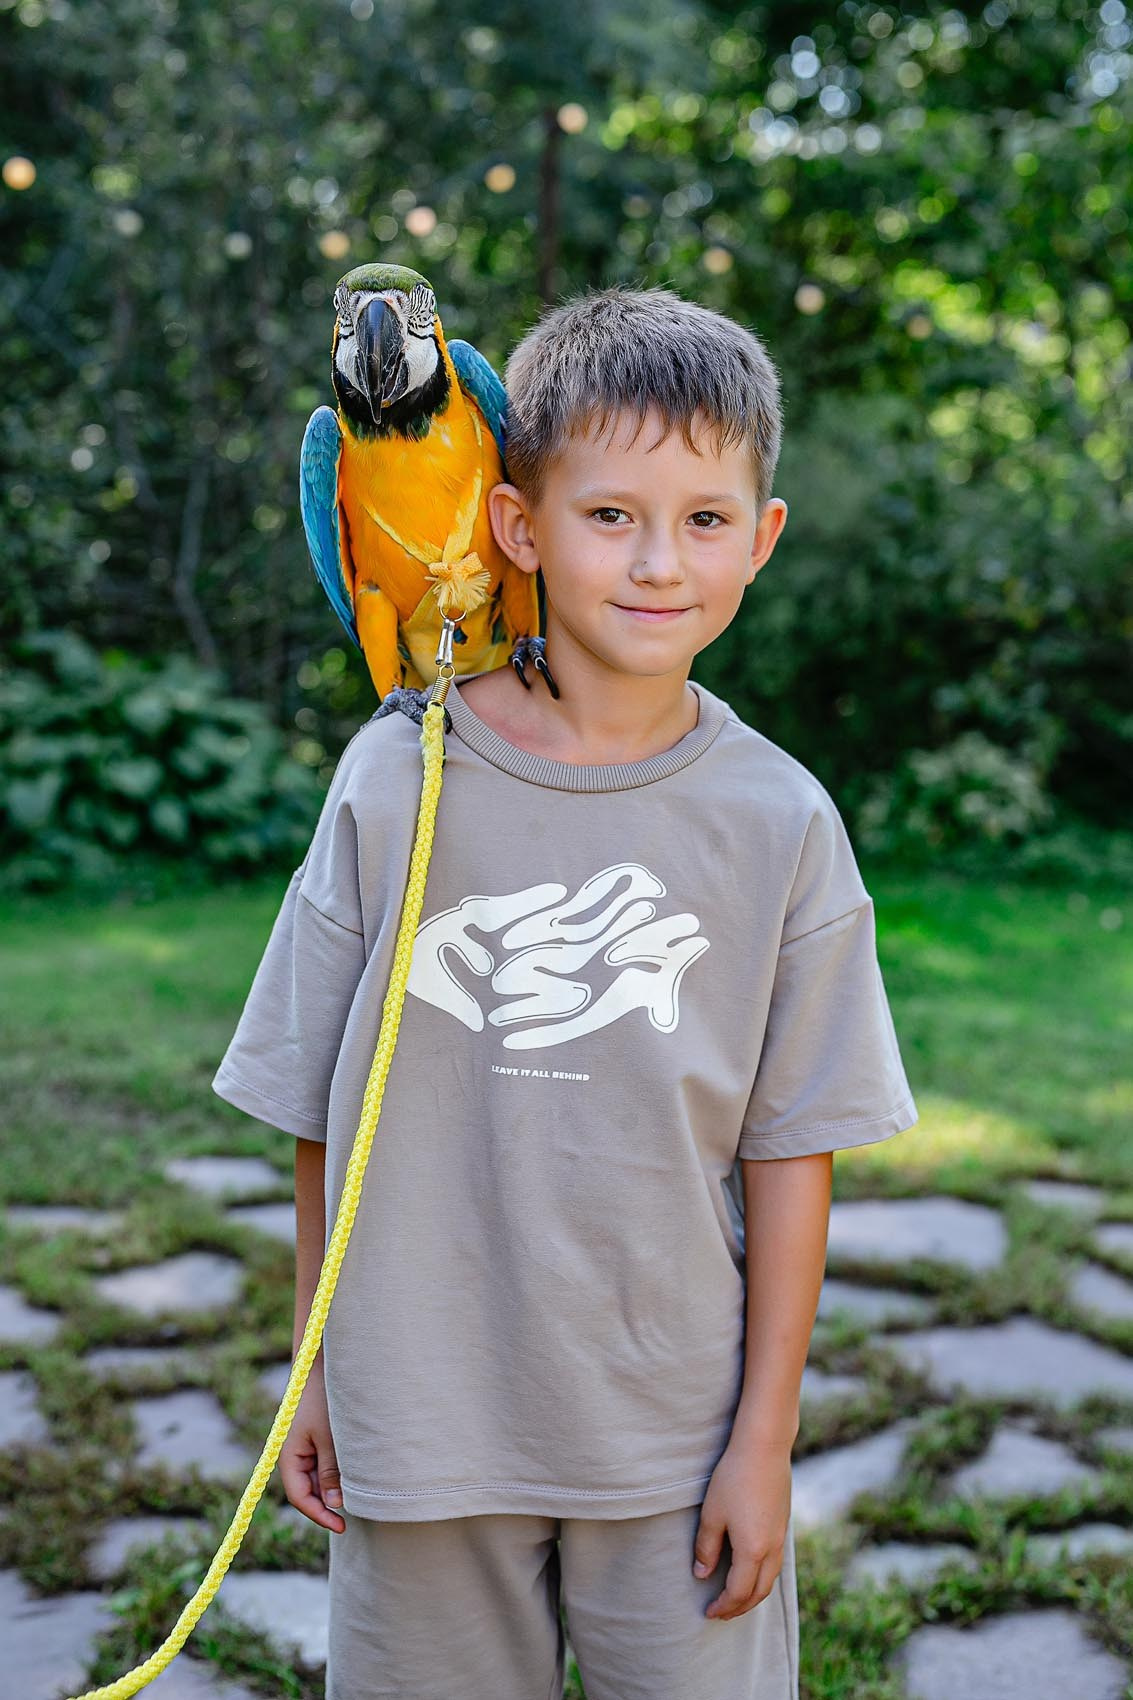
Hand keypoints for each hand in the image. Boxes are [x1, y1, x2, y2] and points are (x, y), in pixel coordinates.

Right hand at [278, 1359, 345, 1533]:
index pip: (300, 1497)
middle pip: (309, 1490)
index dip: (319, 1515)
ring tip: (359, 1491)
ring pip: (318, 1477)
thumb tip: (335, 1505)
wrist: (320, 1363)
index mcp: (288, 1456)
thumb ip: (331, 1472)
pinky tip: (355, 1472)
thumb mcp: (330, 1438)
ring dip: (335, 1486)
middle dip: (328, 1503)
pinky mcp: (314, 1437)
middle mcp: (293, 1454)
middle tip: (356, 1511)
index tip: (341, 1525)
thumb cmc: (324, 1398)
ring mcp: (304, 1446)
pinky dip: (337, 1471)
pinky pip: (323, 1463)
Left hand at [692, 1438, 791, 1619]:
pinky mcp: (784, 1524)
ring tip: (736, 1597)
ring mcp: (781, 1537)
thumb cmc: (733, 1478)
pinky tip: (751, 1569)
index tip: (708, 1612)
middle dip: (740, 1607)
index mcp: (753, 1551)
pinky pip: (776, 1563)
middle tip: (722, 1613)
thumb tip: (701, 1575)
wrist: (765, 1448)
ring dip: (754, 1594)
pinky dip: (763, 1577)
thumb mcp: (712, 1514)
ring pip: (771, 1579)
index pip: (738, 1592)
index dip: (723, 1606)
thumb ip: (706, 1547)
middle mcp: (772, 1549)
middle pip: (759, 1592)